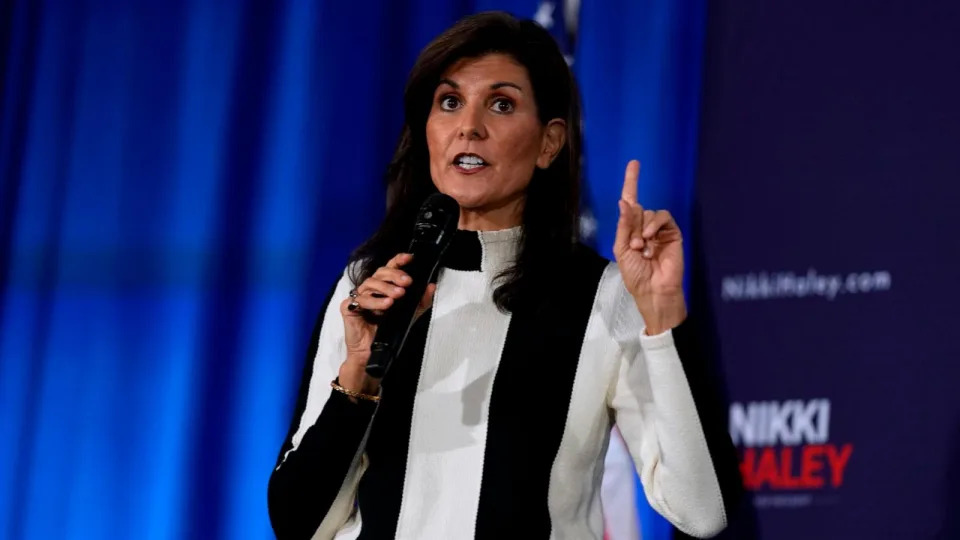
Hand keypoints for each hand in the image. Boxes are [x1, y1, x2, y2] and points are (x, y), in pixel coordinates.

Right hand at [338, 253, 435, 393]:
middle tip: (407, 282)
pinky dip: (374, 301)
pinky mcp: (348, 308)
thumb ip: (420, 301)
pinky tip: (386, 305)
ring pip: (370, 284)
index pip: (389, 268)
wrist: (373, 352)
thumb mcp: (409, 315)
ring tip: (398, 296)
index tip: (409, 258)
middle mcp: (370, 289)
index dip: (398, 260)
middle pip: (380, 273)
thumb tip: (431, 286)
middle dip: (394, 275)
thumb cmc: (389, 332)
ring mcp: (358, 297)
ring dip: (385, 288)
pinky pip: (360, 300)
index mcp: (383, 287)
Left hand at [613, 160, 686, 334]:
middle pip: (637, 209)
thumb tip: (625, 201)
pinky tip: (650, 239)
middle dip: (632, 225)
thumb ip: (624, 225)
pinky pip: (663, 217)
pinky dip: (654, 224)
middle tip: (633, 246)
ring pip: (649, 213)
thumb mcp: (622, 249)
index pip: (630, 203)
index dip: (632, 182)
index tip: (634, 163)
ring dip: (642, 229)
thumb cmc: (635, 275)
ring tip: (641, 248)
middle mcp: (644, 227)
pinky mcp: (672, 233)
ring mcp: (659, 230)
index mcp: (631, 230)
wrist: (653, 290)